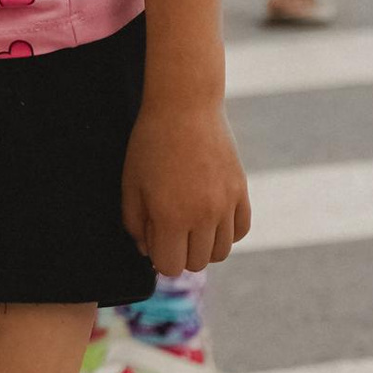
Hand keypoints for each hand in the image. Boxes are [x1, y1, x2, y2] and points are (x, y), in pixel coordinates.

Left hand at [122, 98, 250, 279]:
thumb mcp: (130, 185)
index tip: (153, 238)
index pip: (170, 266)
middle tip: (170, 228)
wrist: (185, 106)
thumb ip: (135, 225)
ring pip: (221, 252)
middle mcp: (203, 215)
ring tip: (190, 223)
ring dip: (204, 246)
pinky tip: (211, 217)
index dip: (158, 257)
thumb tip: (149, 251)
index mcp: (170, 217)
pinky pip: (241, 230)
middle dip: (180, 253)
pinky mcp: (241, 190)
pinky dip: (227, 232)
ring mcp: (226, 204)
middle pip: (197, 263)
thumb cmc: (150, 144)